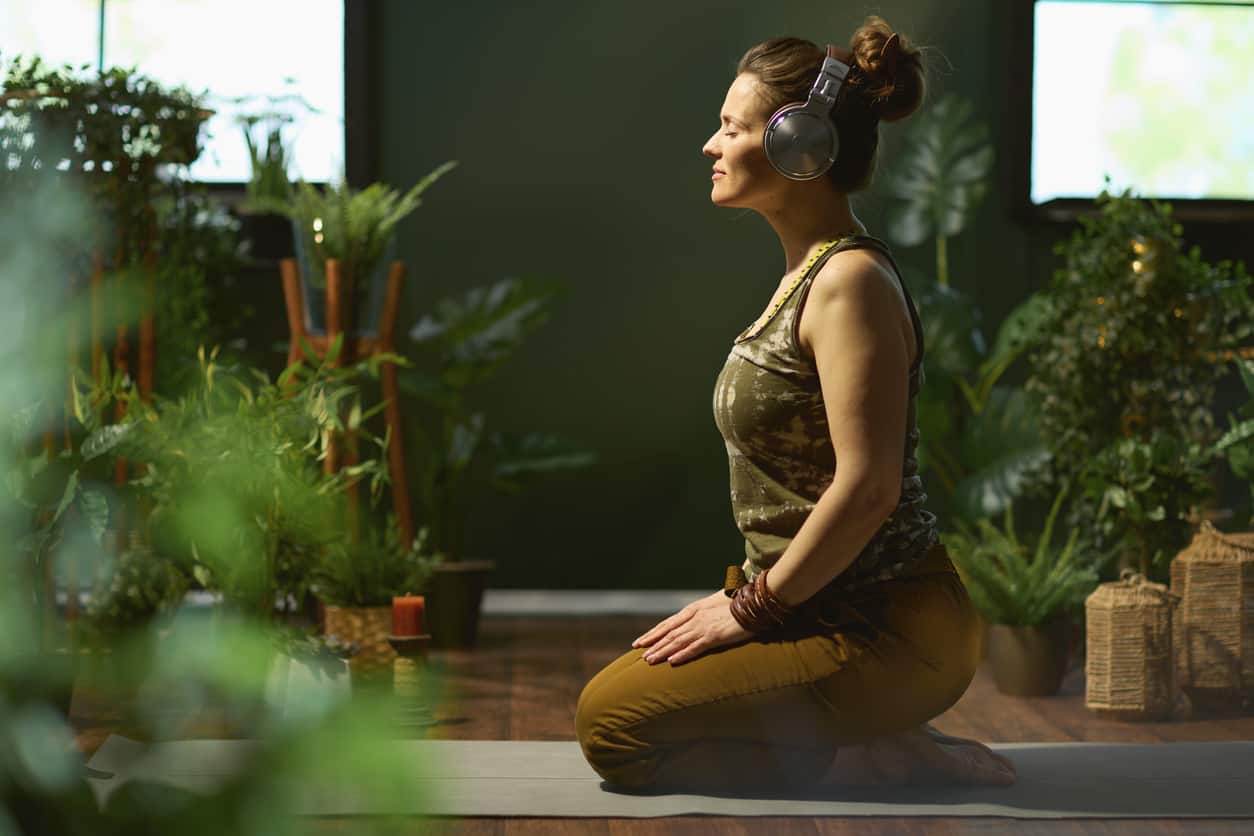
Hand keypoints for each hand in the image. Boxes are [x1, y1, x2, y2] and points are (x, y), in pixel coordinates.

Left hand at [630, 590, 755, 665]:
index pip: (668, 623)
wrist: (753, 602)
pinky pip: (695, 648)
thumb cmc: (737, 603)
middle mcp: (695, 618)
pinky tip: (672, 661)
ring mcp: (703, 627)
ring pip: (677, 641)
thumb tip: (696, 619)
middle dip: (653, 644)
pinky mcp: (714, 636)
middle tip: (639, 654)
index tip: (641, 641)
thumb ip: (703, 612)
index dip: (653, 633)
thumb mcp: (715, 605)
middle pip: (669, 633)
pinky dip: (682, 654)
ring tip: (649, 660)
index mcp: (694, 609)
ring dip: (662, 651)